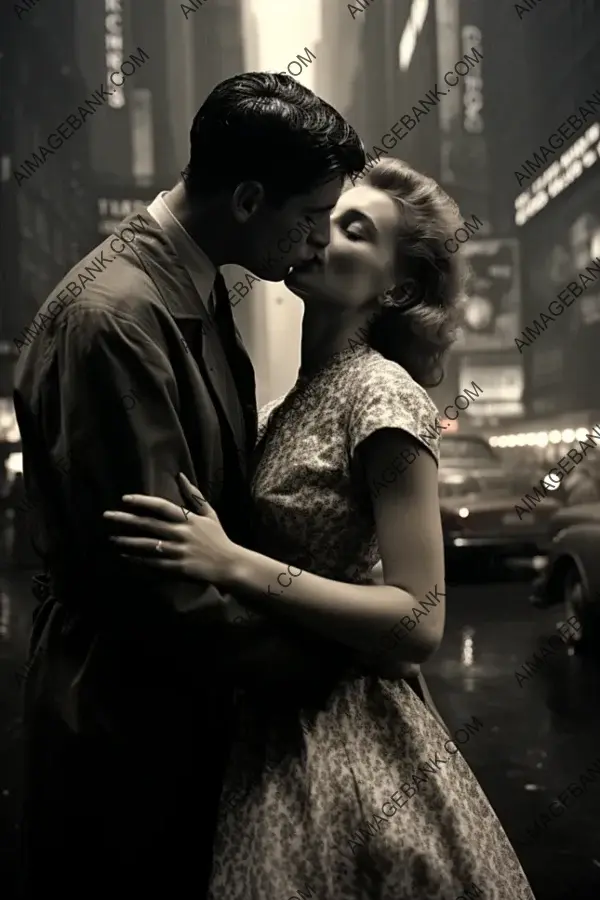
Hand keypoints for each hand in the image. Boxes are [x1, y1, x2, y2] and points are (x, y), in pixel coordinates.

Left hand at [103, 473, 239, 583]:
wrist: (230, 564)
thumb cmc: (218, 537)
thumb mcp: (209, 513)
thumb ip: (194, 495)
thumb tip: (180, 475)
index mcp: (189, 519)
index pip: (162, 506)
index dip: (143, 502)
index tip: (124, 499)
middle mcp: (182, 533)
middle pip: (149, 524)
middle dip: (126, 520)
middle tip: (107, 516)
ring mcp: (179, 551)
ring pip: (148, 545)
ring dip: (128, 542)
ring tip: (112, 538)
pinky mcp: (178, 568)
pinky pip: (154, 563)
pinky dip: (138, 560)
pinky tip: (125, 556)